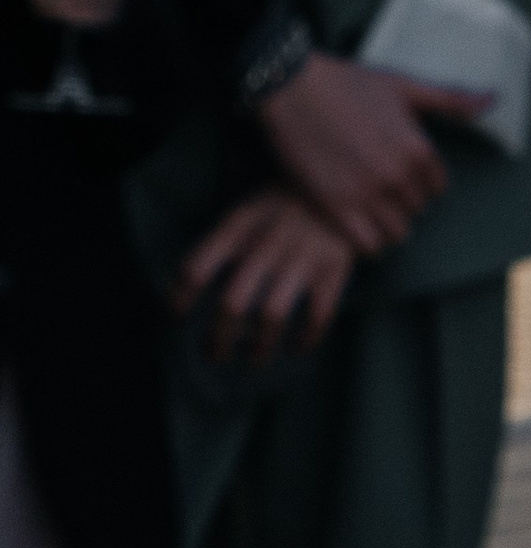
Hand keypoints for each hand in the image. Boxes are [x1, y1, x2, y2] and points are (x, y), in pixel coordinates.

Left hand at [174, 187, 355, 360]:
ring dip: (259, 348)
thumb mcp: (242, 214)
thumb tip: (183, 292)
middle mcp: (266, 243)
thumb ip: (218, 247)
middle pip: (231, 304)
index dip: (178, 301)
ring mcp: (302, 256)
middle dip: (217, 339)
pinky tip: (295, 348)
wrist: (338, 187)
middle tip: (213, 355)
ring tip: (252, 360)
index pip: (195, 270)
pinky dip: (305, 340)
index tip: (175, 321)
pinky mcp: (334, 269)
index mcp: (237, 227)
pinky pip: (318, 316)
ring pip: (272, 316)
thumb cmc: (278, 208)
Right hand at [258, 48, 487, 253]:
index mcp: (419, 149)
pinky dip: (366, 239)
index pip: (437, 187)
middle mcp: (399, 176)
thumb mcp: (404, 87)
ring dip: (386, 223)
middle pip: (416, 209)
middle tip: (377, 185)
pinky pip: (368, 245)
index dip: (420, 180)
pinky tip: (354, 222)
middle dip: (402, 200)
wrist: (290, 87)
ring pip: (397, 232)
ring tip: (367, 206)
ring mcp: (368, 194)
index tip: (398, 170)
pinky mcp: (337, 208)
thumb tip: (494, 99)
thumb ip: (451, 100)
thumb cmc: (347, 82)